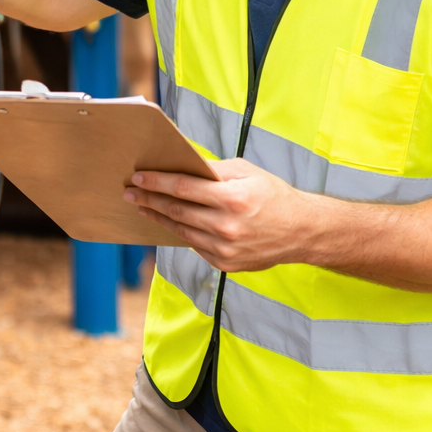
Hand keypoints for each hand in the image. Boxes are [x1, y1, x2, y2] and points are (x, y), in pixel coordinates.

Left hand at [124, 157, 303, 271]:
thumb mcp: (247, 173)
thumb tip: (183, 166)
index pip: (183, 188)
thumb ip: (214, 171)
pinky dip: (181, 233)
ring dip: (159, 218)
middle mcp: (227, 226)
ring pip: (181, 231)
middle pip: (177, 211)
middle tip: (129, 193)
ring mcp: (225, 249)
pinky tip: (170, 223)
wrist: (301, 231)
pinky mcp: (226, 264)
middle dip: (149, 200)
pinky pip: (195, 246)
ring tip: (143, 208)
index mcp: (233, 198)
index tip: (137, 177)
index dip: (156, 182)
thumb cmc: (274, 196)